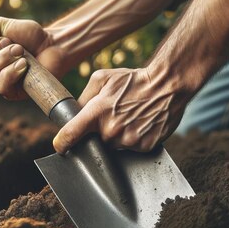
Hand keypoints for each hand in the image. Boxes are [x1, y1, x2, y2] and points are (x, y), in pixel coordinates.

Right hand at [0, 17, 65, 99]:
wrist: (53, 45)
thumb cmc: (29, 35)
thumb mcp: (3, 25)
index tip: (4, 37)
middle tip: (16, 45)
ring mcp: (0, 83)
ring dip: (5, 59)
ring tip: (21, 52)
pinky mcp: (13, 93)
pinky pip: (1, 86)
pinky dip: (12, 72)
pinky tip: (24, 65)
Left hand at [53, 67, 190, 153]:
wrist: (168, 85)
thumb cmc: (133, 80)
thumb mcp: (102, 78)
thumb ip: (84, 97)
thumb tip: (74, 113)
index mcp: (96, 112)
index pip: (70, 135)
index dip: (62, 143)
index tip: (60, 147)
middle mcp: (111, 130)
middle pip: (96, 142)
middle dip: (100, 131)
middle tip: (114, 116)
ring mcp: (128, 141)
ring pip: (114, 146)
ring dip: (118, 136)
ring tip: (130, 118)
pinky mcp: (144, 147)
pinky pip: (132, 149)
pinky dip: (134, 139)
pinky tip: (141, 124)